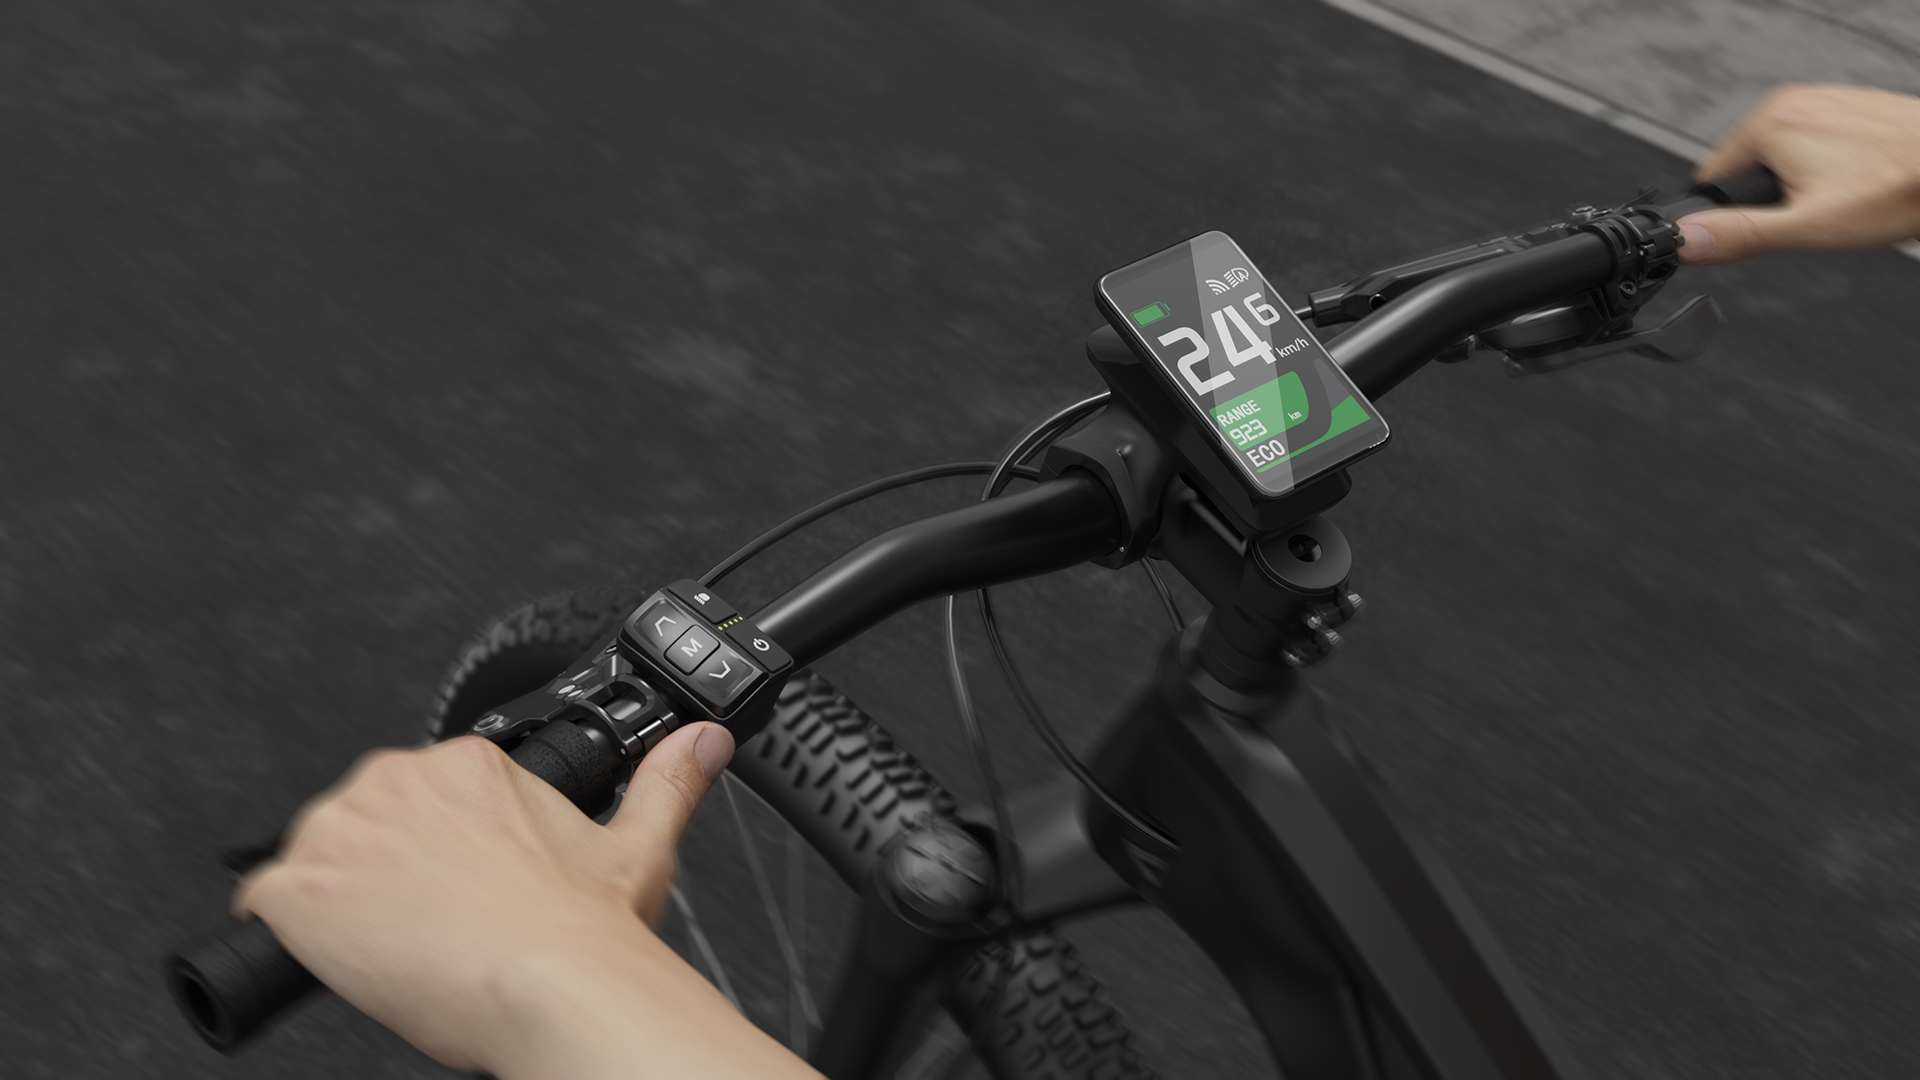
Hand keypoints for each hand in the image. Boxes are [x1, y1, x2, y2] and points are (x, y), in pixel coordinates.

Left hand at [236, 724, 817, 1078]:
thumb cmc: (586, 929)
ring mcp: (343, 833)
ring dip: (338, 902)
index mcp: (470, 767)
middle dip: (383, 871)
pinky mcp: (299, 891)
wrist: (548, 983)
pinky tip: (344, 962)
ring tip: (398, 948)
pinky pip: (263, 906)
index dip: (432, 850)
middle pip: (358, 824)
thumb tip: (706, 741)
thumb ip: (669, 781)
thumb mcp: (636, 844)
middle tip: (431, 923)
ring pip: (311, 860)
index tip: (454, 885)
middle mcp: (399, 782)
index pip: (417, 798)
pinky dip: (291, 937)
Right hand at [1679, 83, 1919, 264]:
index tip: (1775, 222)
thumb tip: (1684, 241)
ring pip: (1786, 158)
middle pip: (1750, 168)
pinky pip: (1819, 146)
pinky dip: (1833, 168)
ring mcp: (1825, 101)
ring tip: (1845, 196)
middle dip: (1774, 197)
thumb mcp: (1806, 228)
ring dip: (1805, 183)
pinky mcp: (1852, 108)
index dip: (1733, 213)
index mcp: (1770, 124)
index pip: (1711, 179)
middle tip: (1817, 212)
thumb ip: (1738, 234)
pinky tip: (1861, 182)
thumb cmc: (1898, 191)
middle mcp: (1794, 102)